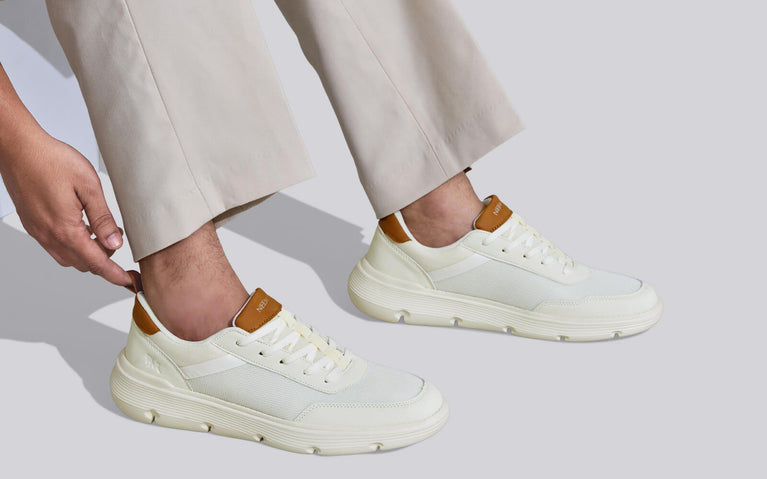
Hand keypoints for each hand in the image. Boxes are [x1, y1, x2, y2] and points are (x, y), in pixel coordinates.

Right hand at [0, 131, 130, 285]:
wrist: (18, 148)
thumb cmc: (51, 160)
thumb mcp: (89, 186)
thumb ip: (103, 218)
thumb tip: (115, 243)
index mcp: (65, 229)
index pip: (96, 262)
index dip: (114, 274)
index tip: (128, 281)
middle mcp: (49, 235)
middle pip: (83, 263)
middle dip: (104, 260)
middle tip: (117, 239)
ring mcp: (38, 231)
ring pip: (69, 258)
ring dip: (88, 253)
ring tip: (102, 232)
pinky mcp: (33, 224)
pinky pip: (56, 247)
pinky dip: (73, 245)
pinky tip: (82, 228)